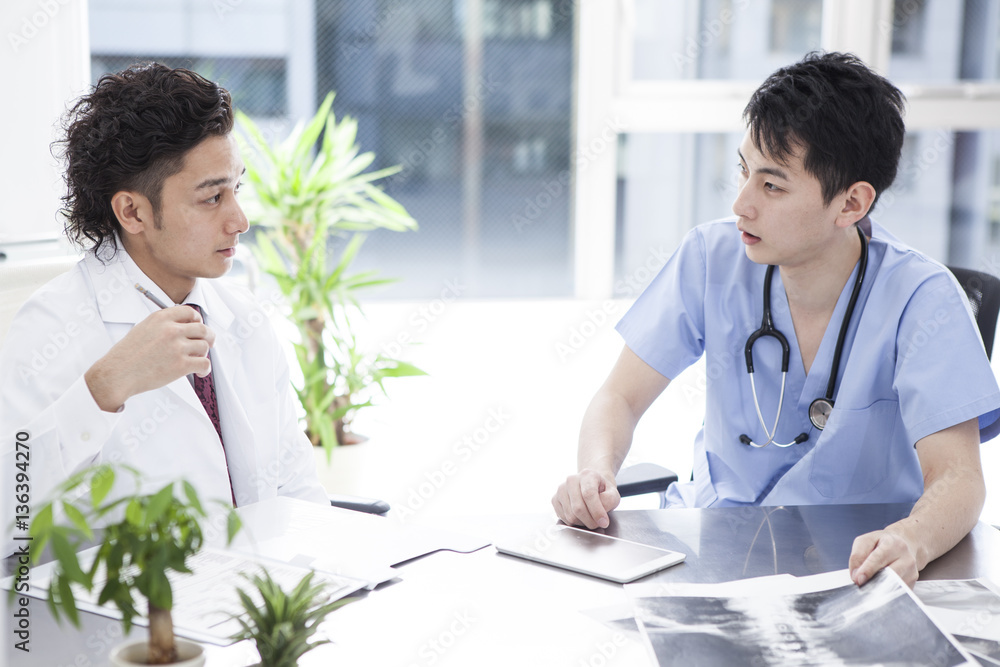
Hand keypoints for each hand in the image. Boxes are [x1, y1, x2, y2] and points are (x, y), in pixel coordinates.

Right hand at [85, 306, 215, 411]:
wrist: (117, 374)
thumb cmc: (126, 355)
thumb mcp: (143, 328)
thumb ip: (162, 325)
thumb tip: (182, 327)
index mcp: (161, 318)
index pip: (190, 312)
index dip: (198, 320)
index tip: (199, 326)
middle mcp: (171, 330)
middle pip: (202, 329)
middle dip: (208, 337)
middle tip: (209, 343)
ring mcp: (177, 347)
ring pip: (204, 346)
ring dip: (203, 354)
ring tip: (197, 360)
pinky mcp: (181, 365)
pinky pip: (204, 364)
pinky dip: (205, 369)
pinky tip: (200, 372)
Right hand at [552, 468, 620, 529]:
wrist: (591, 485)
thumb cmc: (602, 491)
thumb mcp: (613, 494)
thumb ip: (609, 502)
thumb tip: (600, 515)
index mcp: (587, 475)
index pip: (589, 494)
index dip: (597, 511)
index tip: (604, 522)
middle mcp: (571, 479)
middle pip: (578, 508)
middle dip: (590, 521)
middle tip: (598, 523)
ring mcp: (561, 489)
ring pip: (571, 516)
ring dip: (583, 523)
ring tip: (590, 517)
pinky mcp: (555, 499)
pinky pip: (564, 518)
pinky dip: (574, 522)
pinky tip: (581, 516)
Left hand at [848, 529, 919, 587]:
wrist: (900, 547)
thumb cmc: (881, 544)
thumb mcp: (865, 541)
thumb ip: (857, 555)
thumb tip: (856, 575)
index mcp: (893, 544)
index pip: (879, 558)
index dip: (867, 570)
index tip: (858, 579)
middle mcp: (907, 558)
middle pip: (890, 575)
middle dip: (874, 582)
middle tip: (861, 586)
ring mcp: (912, 573)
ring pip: (895, 586)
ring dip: (879, 589)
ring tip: (868, 588)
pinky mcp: (912, 584)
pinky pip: (898, 592)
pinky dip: (886, 594)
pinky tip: (878, 590)